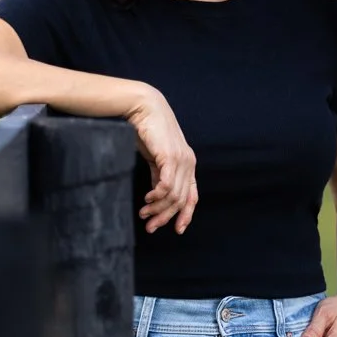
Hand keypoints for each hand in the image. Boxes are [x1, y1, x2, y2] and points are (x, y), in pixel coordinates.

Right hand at [130, 88, 197, 235]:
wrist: (143, 107)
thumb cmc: (148, 130)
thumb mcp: (156, 157)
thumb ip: (160, 175)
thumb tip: (157, 194)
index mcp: (187, 164)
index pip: (192, 196)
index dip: (186, 215)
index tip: (177, 230)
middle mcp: (188, 163)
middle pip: (181, 200)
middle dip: (165, 217)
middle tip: (151, 227)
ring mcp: (181, 160)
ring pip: (173, 195)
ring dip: (157, 209)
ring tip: (144, 214)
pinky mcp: (170, 157)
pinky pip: (166, 185)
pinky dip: (157, 197)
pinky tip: (147, 200)